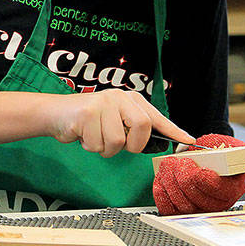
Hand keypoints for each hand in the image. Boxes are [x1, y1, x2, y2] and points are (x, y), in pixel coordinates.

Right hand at [44, 89, 194, 157]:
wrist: (55, 113)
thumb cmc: (87, 121)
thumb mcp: (114, 120)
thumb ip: (134, 128)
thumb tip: (162, 142)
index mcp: (129, 99)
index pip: (156, 117)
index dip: (173, 131)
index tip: (189, 142)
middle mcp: (119, 97)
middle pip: (141, 128)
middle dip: (131, 144)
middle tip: (116, 142)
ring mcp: (103, 103)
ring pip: (117, 141)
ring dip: (104, 148)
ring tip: (94, 136)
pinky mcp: (87, 113)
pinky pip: (98, 144)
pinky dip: (90, 146)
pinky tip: (83, 135)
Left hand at [153, 133, 244, 214]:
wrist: (198, 153)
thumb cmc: (215, 150)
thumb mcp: (231, 146)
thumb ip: (243, 150)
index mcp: (233, 188)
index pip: (220, 192)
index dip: (206, 181)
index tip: (197, 167)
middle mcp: (218, 202)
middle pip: (198, 201)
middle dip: (183, 179)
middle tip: (177, 162)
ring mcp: (199, 208)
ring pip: (182, 205)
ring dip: (171, 182)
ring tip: (169, 165)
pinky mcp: (181, 209)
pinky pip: (168, 208)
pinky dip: (162, 191)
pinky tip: (163, 177)